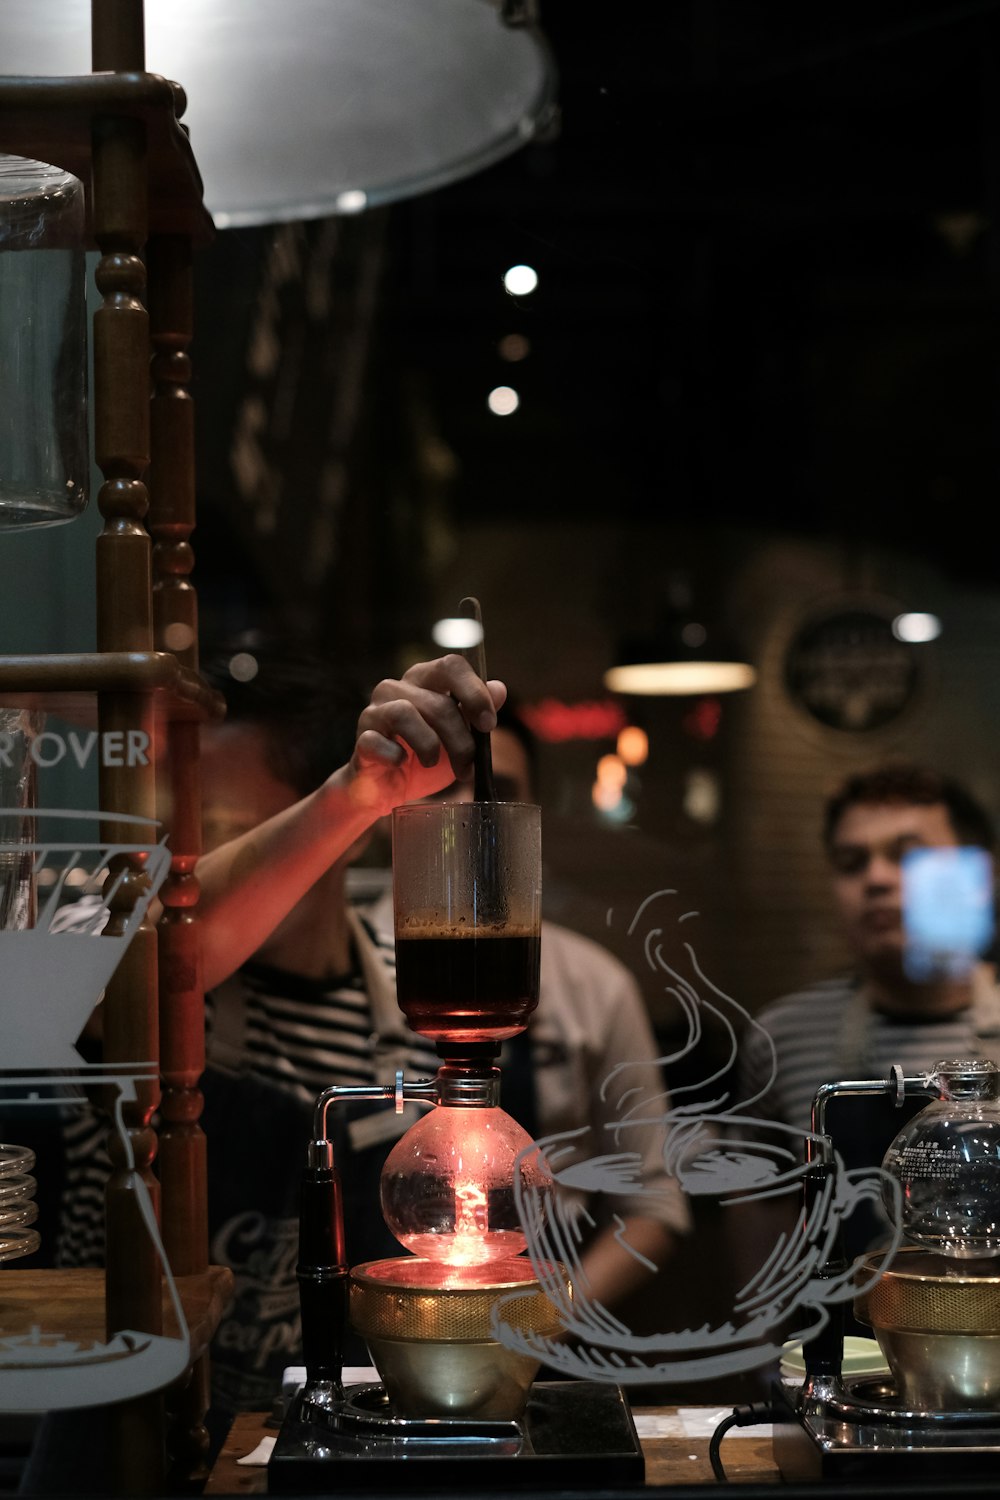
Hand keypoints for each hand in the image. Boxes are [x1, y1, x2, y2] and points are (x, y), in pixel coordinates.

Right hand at [346, 655, 505, 814]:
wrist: (388, 788)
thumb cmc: (424, 757)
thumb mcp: (458, 736)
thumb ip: (475, 712)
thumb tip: (499, 689)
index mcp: (424, 680)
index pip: (451, 666)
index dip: (474, 693)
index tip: (488, 724)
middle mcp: (396, 688)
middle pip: (437, 702)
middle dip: (460, 739)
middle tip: (467, 766)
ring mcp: (375, 711)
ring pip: (405, 713)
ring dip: (429, 747)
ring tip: (432, 764)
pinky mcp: (362, 737)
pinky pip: (377, 741)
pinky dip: (395, 756)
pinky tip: (401, 765)